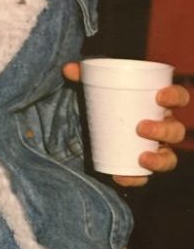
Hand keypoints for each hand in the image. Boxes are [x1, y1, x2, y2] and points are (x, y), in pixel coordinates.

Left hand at [63, 62, 189, 187]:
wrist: (94, 125)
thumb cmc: (105, 101)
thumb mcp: (95, 87)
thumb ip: (83, 76)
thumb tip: (68, 69)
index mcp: (158, 103)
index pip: (179, 97)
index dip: (175, 96)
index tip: (160, 96)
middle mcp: (162, 126)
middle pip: (176, 131)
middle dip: (164, 131)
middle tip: (141, 128)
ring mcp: (154, 148)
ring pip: (168, 158)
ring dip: (159, 160)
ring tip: (142, 158)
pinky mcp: (139, 166)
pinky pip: (143, 176)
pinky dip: (134, 179)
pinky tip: (121, 178)